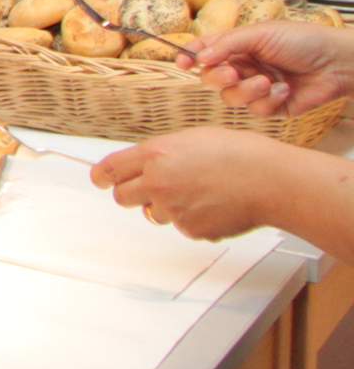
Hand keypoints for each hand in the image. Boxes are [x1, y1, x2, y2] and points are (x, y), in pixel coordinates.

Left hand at [91, 127, 297, 239]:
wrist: (269, 179)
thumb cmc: (239, 154)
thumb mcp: (190, 139)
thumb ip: (161, 153)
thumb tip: (145, 163)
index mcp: (154, 155)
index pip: (109, 169)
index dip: (101, 176)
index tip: (100, 179)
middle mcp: (157, 182)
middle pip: (122, 197)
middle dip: (132, 194)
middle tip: (152, 189)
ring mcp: (173, 209)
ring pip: (154, 213)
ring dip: (167, 207)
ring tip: (199, 192)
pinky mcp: (191, 229)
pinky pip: (182, 227)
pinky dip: (193, 220)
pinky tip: (214, 206)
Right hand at [179, 21, 353, 115]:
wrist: (335, 63)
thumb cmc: (301, 40)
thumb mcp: (260, 33)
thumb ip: (226, 44)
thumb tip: (199, 58)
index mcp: (237, 46)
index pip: (205, 51)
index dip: (190, 56)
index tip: (181, 63)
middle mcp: (243, 67)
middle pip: (212, 79)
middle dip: (219, 78)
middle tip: (233, 74)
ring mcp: (256, 88)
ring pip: (231, 98)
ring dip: (247, 91)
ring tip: (267, 82)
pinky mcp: (271, 107)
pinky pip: (255, 111)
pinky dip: (268, 101)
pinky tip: (284, 90)